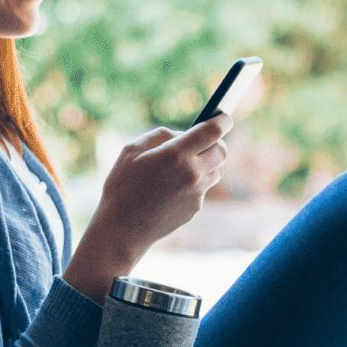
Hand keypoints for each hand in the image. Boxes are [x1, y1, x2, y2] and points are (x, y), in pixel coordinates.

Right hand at [63, 116, 229, 299]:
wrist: (122, 230)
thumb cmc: (121, 187)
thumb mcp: (132, 151)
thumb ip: (161, 136)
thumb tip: (184, 134)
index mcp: (175, 155)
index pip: (212, 132)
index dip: (222, 121)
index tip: (225, 117)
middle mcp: (192, 174)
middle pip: (222, 151)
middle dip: (216, 142)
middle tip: (204, 141)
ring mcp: (196, 193)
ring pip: (217, 170)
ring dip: (207, 163)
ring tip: (184, 165)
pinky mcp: (195, 208)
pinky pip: (203, 188)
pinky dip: (195, 183)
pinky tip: (171, 188)